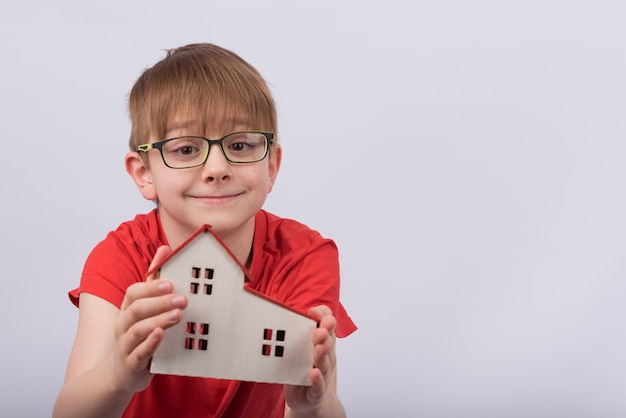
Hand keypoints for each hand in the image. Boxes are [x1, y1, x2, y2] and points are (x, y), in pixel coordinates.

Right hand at [110, 245, 187, 392]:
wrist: (121, 375)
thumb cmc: (137, 337)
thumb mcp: (145, 309)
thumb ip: (154, 281)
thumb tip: (165, 248)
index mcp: (128, 310)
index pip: (133, 293)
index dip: (150, 287)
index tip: (170, 283)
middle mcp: (124, 325)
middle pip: (137, 309)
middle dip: (160, 302)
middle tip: (183, 299)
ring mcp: (125, 345)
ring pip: (138, 330)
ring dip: (158, 320)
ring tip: (178, 315)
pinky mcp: (131, 364)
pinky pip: (139, 352)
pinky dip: (150, 343)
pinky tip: (161, 335)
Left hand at [284, 305, 344, 416]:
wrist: (308, 400)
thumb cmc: (301, 369)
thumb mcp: (298, 348)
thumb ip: (292, 331)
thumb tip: (273, 309)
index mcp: (321, 341)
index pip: (327, 324)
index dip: (323, 316)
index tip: (313, 312)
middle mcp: (324, 355)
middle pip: (328, 341)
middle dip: (324, 334)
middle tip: (319, 330)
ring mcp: (322, 373)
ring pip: (325, 362)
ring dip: (322, 354)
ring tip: (319, 347)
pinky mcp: (316, 391)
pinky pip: (319, 385)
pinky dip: (317, 379)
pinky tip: (314, 373)